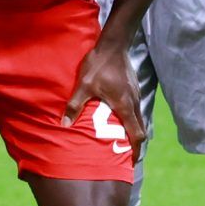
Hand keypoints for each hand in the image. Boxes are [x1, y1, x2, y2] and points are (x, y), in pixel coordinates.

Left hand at [66, 38, 147, 162]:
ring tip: (121, 138)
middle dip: (134, 142)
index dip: (135, 149)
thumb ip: (75, 106)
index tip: (132, 161)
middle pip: (140, 128)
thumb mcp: (83, 85)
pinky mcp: (133, 88)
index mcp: (124, 106)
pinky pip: (135, 108)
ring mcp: (136, 94)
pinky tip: (119, 117)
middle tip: (125, 154)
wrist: (113, 45)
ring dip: (133, 129)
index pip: (136, 133)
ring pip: (138, 117)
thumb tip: (64, 124)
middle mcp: (134, 102)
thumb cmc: (98, 65)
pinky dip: (130, 118)